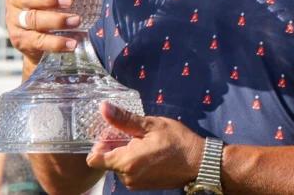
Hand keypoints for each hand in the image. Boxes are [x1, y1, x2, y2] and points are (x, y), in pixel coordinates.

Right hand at [5, 0, 113, 63]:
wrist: (41, 43)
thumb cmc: (55, 10)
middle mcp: (16, 1)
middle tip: (70, 1)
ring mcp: (16, 21)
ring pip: (32, 19)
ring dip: (56, 20)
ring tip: (76, 21)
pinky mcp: (20, 40)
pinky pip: (38, 41)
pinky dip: (55, 43)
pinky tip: (71, 43)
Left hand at [85, 102, 203, 190]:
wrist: (199, 163)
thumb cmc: (177, 142)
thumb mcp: (151, 125)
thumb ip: (124, 120)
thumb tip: (103, 108)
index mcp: (126, 162)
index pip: (94, 159)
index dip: (98, 144)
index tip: (111, 133)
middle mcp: (127, 177)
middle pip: (107, 161)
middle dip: (114, 146)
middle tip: (131, 132)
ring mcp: (135, 183)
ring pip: (118, 166)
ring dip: (124, 153)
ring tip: (143, 141)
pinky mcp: (142, 185)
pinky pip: (129, 172)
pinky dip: (133, 161)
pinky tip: (148, 150)